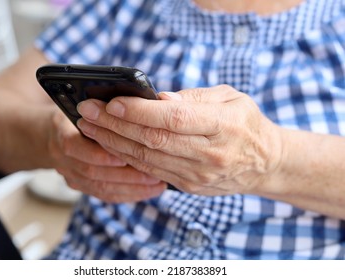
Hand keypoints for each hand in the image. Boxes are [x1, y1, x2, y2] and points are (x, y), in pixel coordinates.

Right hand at [47, 109, 165, 202]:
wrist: (47, 136)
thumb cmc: (76, 115)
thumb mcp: (83, 104)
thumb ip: (102, 107)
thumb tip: (142, 104)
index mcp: (61, 132)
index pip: (74, 146)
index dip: (100, 154)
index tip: (127, 157)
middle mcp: (62, 158)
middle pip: (93, 172)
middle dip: (126, 175)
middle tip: (154, 175)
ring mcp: (70, 175)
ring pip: (100, 187)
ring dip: (131, 188)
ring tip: (157, 186)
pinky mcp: (79, 186)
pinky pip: (103, 195)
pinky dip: (126, 195)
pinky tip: (147, 192)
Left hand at [76, 85, 283, 195]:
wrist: (263, 163)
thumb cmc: (245, 123)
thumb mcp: (230, 98)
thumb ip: (195, 98)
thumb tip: (157, 99)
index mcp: (224, 126)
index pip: (174, 119)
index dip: (140, 112)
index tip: (111, 102)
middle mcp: (210, 154)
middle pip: (153, 140)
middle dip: (115, 126)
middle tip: (87, 111)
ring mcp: (198, 175)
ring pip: (146, 159)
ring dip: (113, 143)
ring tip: (90, 127)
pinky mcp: (188, 186)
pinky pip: (150, 170)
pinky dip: (126, 157)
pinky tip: (109, 144)